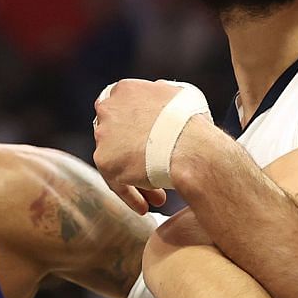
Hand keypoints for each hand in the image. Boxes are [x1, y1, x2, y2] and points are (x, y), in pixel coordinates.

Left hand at [91, 79, 194, 213]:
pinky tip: (145, 207)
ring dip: (135, 178)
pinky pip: (118, 184)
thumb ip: (160, 95)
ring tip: (156, 196)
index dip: (132, 129)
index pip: (119, 110)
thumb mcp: (179, 94)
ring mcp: (104, 137)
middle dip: (134, 154)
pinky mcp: (106, 163)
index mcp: (125, 90)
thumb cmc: (193, 123)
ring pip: (117, 162)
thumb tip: (160, 100)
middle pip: (115, 137)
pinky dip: (130, 196)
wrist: (192, 149)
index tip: (144, 143)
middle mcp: (109, 110)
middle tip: (152, 168)